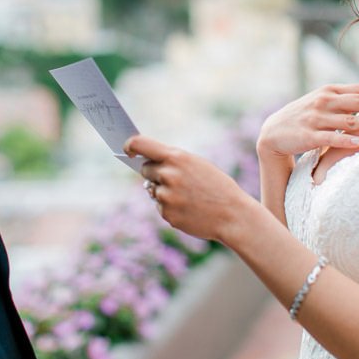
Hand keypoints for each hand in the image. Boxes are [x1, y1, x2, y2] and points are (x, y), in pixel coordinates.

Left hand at [125, 135, 257, 242]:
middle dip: (155, 173)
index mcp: (176, 157)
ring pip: (153, 190)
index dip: (130, 145)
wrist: (232, 215)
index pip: (140, 144)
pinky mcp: (166, 214)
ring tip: (188, 196)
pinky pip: (160, 207)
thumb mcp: (196, 164)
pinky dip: (170, 208)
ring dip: (164, 192)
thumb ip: (172, 161)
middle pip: (145, 170)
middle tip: (174, 179)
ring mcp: (166, 196)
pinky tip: (188, 209)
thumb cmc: (216, 186)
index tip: (126, 149)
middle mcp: (168, 175)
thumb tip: (145, 163)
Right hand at [257, 81, 358, 159]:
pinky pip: (329, 139)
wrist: (274, 131)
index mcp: (331, 91)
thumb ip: (354, 92)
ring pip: (348, 120)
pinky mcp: (308, 136)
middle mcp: (324, 102)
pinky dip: (344, 140)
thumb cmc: (307, 115)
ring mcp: (316, 119)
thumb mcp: (328, 99)